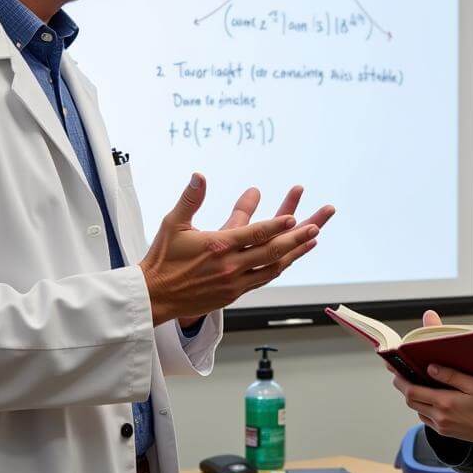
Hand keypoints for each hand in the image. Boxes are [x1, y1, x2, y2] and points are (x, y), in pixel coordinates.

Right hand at [140, 174, 333, 324]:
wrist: (155, 297)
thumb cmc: (163, 258)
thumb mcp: (173, 223)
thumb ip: (190, 199)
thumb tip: (199, 175)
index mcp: (218, 247)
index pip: (254, 234)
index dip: (276, 226)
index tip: (295, 217)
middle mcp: (231, 266)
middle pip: (272, 251)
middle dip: (297, 238)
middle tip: (317, 226)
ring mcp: (235, 283)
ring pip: (273, 267)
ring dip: (295, 252)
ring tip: (313, 239)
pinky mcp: (235, 293)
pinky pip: (264, 278)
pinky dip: (281, 266)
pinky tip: (291, 257)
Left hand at [388, 310, 472, 442]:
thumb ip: (451, 375)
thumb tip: (430, 368)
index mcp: (445, 403)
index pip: (412, 392)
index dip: (400, 380)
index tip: (394, 370)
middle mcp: (440, 418)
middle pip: (411, 401)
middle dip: (404, 387)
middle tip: (402, 374)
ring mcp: (442, 427)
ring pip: (418, 410)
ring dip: (414, 398)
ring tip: (417, 383)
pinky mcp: (446, 433)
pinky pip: (427, 419)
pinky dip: (424, 407)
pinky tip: (431, 398)